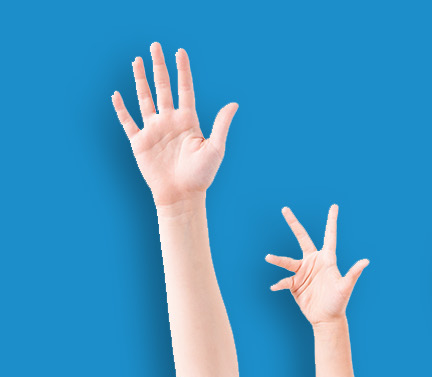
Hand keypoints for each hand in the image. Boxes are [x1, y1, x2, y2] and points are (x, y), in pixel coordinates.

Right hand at [111, 44, 237, 206]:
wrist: (182, 195)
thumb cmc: (202, 175)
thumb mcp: (215, 148)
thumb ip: (221, 125)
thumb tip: (234, 104)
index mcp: (188, 121)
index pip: (185, 89)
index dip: (182, 70)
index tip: (180, 52)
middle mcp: (170, 121)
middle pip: (163, 87)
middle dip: (159, 67)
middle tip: (156, 45)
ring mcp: (154, 130)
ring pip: (144, 98)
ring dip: (140, 79)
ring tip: (137, 60)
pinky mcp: (139, 142)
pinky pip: (128, 121)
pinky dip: (121, 108)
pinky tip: (116, 94)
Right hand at [265, 205, 368, 327]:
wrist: (327, 318)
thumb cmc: (339, 302)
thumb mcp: (345, 287)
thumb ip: (353, 273)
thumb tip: (366, 261)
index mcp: (327, 260)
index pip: (329, 236)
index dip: (331, 221)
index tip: (334, 206)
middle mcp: (313, 262)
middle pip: (302, 238)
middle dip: (293, 223)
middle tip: (285, 209)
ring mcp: (303, 272)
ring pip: (287, 261)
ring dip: (278, 259)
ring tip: (268, 257)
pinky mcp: (295, 284)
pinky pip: (284, 281)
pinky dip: (279, 284)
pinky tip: (275, 287)